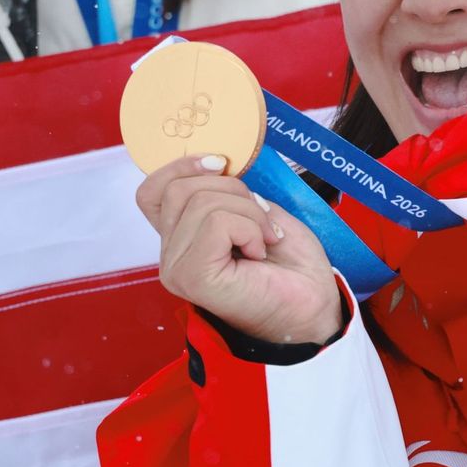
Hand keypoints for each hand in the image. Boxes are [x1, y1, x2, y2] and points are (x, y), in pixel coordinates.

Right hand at [136, 155, 342, 344]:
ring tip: (265, 240)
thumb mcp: (256, 210)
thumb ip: (225, 191)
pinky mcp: (193, 278)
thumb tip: (214, 163)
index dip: (180, 167)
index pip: (151, 192)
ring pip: (202, 203)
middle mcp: (171, 257)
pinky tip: (259, 252)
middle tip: (263, 221)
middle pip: (180, 189)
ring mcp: (177, 270)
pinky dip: (249, 229)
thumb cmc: (291, 264)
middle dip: (233, 190)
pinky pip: (217, 223)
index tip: (221, 164)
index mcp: (181, 239)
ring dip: (249, 213)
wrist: (315, 304)